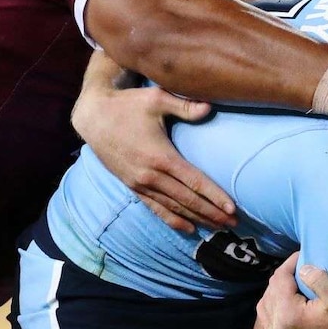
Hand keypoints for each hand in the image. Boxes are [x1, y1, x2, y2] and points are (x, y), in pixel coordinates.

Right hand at [72, 55, 235, 231]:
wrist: (93, 116)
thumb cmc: (127, 105)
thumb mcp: (156, 99)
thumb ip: (184, 106)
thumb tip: (210, 107)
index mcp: (161, 157)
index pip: (194, 182)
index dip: (215, 196)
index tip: (232, 209)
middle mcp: (151, 175)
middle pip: (188, 200)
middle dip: (212, 213)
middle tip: (234, 224)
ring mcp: (140, 184)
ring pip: (174, 208)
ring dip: (197, 219)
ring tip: (218, 228)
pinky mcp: (132, 186)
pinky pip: (156, 208)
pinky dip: (173, 220)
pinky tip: (188, 229)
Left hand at [257, 253, 327, 328]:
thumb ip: (318, 279)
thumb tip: (302, 268)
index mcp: (289, 315)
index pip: (279, 280)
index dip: (290, 263)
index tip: (303, 254)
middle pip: (269, 294)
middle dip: (282, 278)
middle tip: (299, 268)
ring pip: (265, 311)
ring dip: (275, 295)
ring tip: (292, 285)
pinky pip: (272, 327)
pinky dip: (276, 312)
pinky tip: (289, 307)